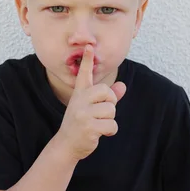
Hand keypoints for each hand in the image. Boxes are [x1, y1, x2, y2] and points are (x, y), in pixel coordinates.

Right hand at [55, 45, 126, 161]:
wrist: (66, 144)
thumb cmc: (81, 123)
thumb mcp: (92, 108)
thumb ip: (108, 97)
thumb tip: (123, 86)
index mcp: (80, 94)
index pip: (84, 74)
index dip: (87, 60)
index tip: (89, 46)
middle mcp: (80, 101)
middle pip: (107, 92)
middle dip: (110, 102)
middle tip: (101, 112)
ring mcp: (83, 114)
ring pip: (111, 110)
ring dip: (109, 120)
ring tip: (98, 124)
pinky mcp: (88, 127)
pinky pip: (112, 125)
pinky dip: (110, 131)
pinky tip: (100, 133)